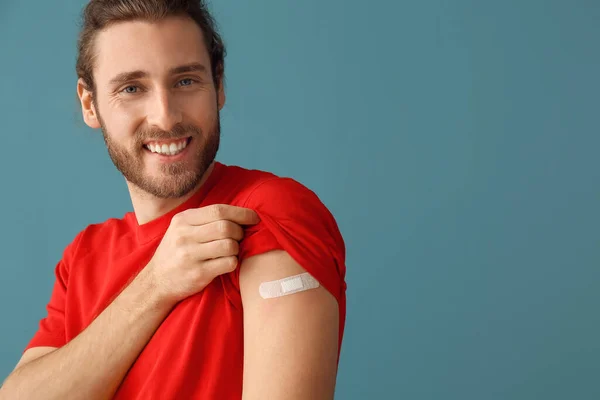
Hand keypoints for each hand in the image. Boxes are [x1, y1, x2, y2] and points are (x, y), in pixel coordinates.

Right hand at [145, 204, 259, 304]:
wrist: (156, 282)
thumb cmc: (176, 251)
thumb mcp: (182, 229)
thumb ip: (204, 219)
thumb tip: (240, 213)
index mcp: (183, 220)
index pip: (218, 210)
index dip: (241, 213)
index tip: (253, 217)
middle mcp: (184, 236)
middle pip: (226, 227)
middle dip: (240, 232)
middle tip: (240, 237)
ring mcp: (190, 255)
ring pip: (229, 245)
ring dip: (237, 248)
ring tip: (232, 250)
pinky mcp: (198, 274)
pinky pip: (228, 263)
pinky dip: (233, 262)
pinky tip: (227, 262)